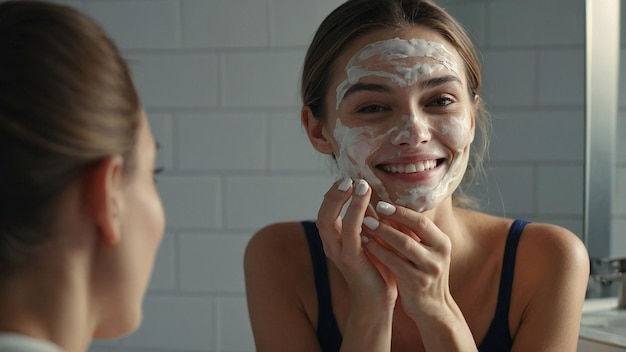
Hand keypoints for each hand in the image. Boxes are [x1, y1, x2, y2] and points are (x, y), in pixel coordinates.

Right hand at [316, 179, 397, 308]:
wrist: (376, 301)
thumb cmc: (377, 270)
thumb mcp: (371, 240)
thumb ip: (368, 221)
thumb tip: (376, 197)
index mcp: (334, 240)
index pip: (326, 211)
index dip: (334, 193)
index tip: (348, 178)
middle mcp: (331, 245)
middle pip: (322, 213)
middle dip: (334, 194)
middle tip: (348, 178)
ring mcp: (338, 252)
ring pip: (331, 220)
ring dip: (344, 200)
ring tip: (358, 185)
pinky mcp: (350, 259)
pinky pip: (350, 233)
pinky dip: (356, 215)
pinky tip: (368, 204)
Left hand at [361, 201, 453, 321]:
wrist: (432, 309)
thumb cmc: (422, 274)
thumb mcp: (425, 252)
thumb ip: (411, 233)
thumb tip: (388, 206)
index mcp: (442, 242)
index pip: (421, 220)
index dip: (401, 211)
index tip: (381, 203)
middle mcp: (439, 254)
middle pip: (416, 228)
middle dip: (392, 217)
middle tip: (370, 209)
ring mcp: (430, 269)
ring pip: (404, 244)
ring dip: (383, 232)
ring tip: (364, 224)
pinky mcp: (417, 283)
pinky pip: (395, 262)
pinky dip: (379, 251)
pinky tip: (366, 244)